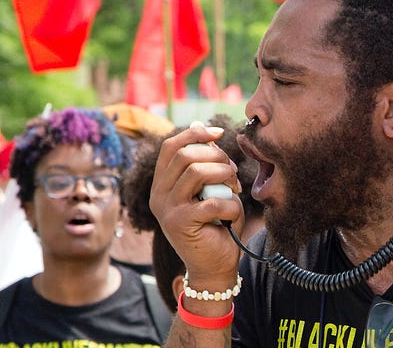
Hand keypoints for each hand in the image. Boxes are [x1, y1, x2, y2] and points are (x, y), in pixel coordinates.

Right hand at [148, 124, 244, 284]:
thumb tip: (200, 125)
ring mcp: (166, 209)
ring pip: (196, 172)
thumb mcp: (211, 188)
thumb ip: (205, 163)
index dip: (195, 134)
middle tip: (233, 172)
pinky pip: (212, 201)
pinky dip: (230, 204)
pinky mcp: (180, 223)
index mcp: (162, 184)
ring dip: (224, 176)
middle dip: (216, 156)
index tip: (219, 133)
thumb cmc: (217, 225)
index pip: (170, 147)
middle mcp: (158, 195)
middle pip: (185, 155)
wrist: (215, 266)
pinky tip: (232, 214)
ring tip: (234, 189)